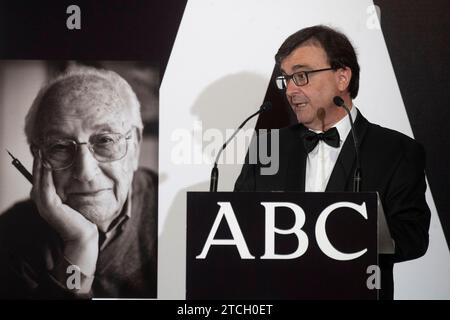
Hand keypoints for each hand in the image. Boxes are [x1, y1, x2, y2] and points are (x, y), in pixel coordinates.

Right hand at [31, 155, 97, 275]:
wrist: (83, 234)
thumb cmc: (81, 218)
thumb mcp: (73, 200)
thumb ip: (67, 190)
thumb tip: (72, 175)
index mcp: (46, 200)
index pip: (40, 178)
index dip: (40, 164)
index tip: (43, 150)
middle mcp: (42, 201)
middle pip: (36, 177)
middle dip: (37, 161)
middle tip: (38, 147)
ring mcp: (43, 204)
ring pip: (38, 180)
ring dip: (39, 165)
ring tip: (40, 151)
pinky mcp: (49, 206)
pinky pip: (44, 186)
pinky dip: (44, 174)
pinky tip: (47, 163)